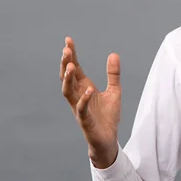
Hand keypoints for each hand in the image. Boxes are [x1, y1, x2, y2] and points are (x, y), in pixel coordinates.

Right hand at [60, 36, 120, 167]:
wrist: (108, 140)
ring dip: (68, 79)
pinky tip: (88, 90)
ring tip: (71, 66)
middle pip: (67, 77)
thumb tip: (113, 54)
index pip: (75, 69)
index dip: (71, 55)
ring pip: (68, 92)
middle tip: (66, 49)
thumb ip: (113, 74)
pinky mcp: (85, 121)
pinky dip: (84, 100)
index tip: (68, 40)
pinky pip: (81, 109)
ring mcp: (79, 109)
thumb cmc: (107, 116)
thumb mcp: (114, 91)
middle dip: (66, 63)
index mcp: (84, 88)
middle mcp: (78, 96)